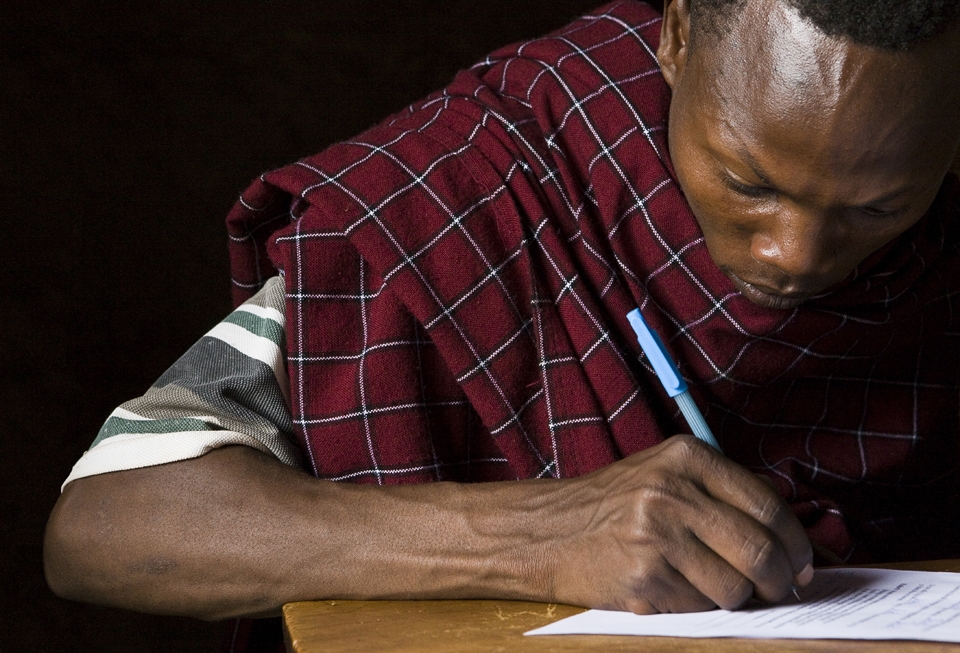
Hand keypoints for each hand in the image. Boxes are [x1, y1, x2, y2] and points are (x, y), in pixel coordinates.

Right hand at [544, 435, 812, 613]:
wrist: (548, 530)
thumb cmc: (614, 506)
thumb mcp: (665, 473)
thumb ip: (722, 494)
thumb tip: (793, 545)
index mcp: (686, 457)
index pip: (768, 504)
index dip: (797, 543)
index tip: (804, 564)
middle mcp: (672, 492)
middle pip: (760, 550)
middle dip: (781, 581)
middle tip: (781, 590)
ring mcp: (656, 537)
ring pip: (735, 588)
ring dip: (737, 598)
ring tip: (714, 587)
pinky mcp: (642, 579)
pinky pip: (699, 608)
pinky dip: (699, 608)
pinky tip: (676, 589)